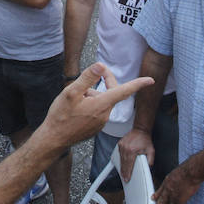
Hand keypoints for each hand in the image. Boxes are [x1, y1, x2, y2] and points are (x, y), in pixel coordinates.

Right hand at [39, 63, 153, 150]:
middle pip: (110, 93)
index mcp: (101, 105)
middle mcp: (105, 115)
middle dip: (103, 82)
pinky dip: (90, 105)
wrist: (53, 138)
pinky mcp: (95, 127)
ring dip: (92, 95)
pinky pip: (98, 111)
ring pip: (102, 101)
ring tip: (75, 99)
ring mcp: (101, 123)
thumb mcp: (71, 92)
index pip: (124, 91)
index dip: (138, 84)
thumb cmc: (60, 116)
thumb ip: (87, 77)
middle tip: (90, 77)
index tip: (150, 80)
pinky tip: (76, 108)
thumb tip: (100, 65)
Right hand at [118, 128, 154, 182]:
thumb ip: (150, 160)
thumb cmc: (145, 140)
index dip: (128, 173)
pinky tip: (121, 164)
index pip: (129, 165)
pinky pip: (119, 154)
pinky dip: (120, 160)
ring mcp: (121, 146)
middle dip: (124, 172)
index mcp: (132, 151)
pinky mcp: (120, 144)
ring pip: (120, 159)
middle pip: (124, 163)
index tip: (127, 178)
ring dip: (121, 167)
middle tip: (124, 178)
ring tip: (122, 173)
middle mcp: (126, 148)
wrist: (140, 130)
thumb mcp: (151, 150)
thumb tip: (148, 167)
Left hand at [150, 164, 201, 203]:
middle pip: (161, 200)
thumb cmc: (186, 169)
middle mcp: (168, 189)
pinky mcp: (180, 200)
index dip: (157, 194)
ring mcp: (173, 196)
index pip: (160, 190)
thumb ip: (177, 177)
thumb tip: (181, 178)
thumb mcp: (177, 172)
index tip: (153, 198)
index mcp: (167, 181)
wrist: (190, 173)